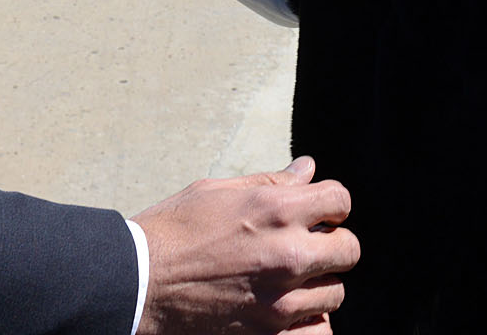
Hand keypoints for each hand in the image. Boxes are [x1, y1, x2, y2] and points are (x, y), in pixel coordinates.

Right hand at [134, 156, 358, 334]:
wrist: (137, 283)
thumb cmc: (172, 230)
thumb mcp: (216, 191)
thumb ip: (269, 182)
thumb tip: (307, 169)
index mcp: (275, 209)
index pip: (340, 199)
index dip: (330, 203)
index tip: (315, 212)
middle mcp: (287, 253)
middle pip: (348, 249)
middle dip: (332, 243)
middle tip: (306, 245)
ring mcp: (281, 300)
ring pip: (336, 293)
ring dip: (319, 283)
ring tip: (291, 279)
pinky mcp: (269, 334)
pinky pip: (320, 332)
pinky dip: (311, 321)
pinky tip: (291, 309)